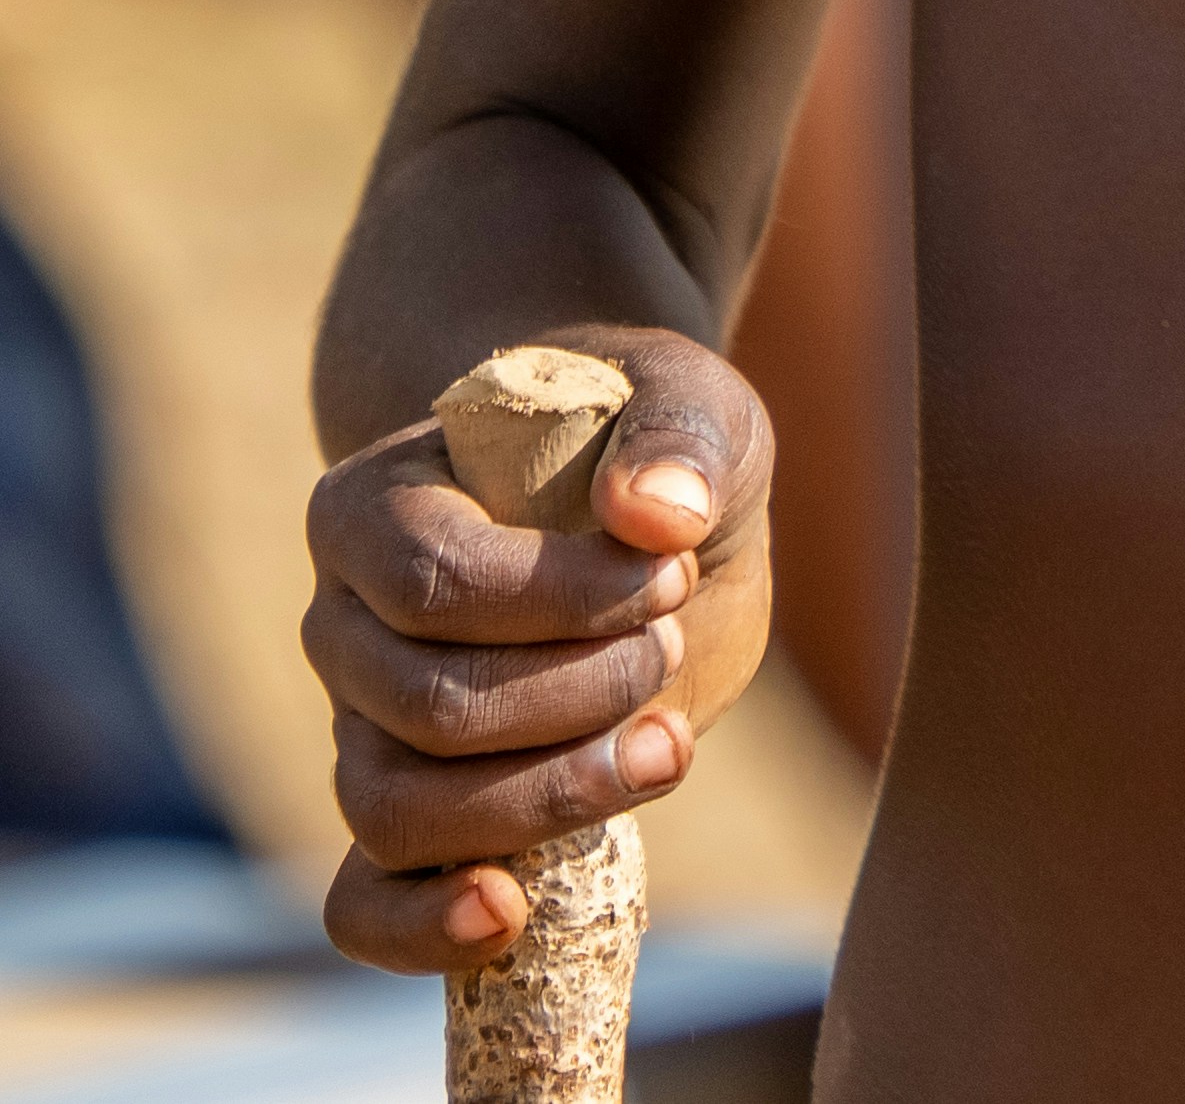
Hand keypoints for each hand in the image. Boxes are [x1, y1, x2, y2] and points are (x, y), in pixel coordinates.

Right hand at [305, 326, 774, 974]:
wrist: (637, 519)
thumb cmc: (646, 446)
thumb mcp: (689, 406)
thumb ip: (678, 439)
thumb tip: (659, 515)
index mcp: (373, 509)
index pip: (434, 581)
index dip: (560, 599)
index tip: (673, 576)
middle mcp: (343, 626)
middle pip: (425, 707)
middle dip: (576, 694)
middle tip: (669, 644)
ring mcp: (361, 731)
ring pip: (398, 811)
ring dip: (546, 797)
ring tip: (668, 747)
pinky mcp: (408, 819)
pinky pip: (361, 905)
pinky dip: (419, 929)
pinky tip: (508, 916)